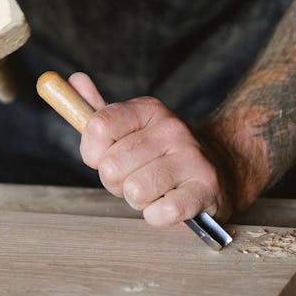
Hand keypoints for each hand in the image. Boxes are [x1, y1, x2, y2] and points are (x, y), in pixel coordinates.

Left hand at [68, 73, 237, 227]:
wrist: (221, 168)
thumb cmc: (161, 155)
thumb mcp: (132, 128)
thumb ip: (100, 111)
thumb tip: (75, 80)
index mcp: (149, 109)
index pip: (98, 127)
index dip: (92, 152)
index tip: (104, 158)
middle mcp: (172, 128)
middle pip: (112, 166)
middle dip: (116, 183)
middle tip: (135, 177)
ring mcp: (191, 157)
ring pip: (135, 191)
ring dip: (138, 201)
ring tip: (155, 191)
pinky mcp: (205, 188)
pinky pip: (161, 212)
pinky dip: (158, 216)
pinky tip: (169, 203)